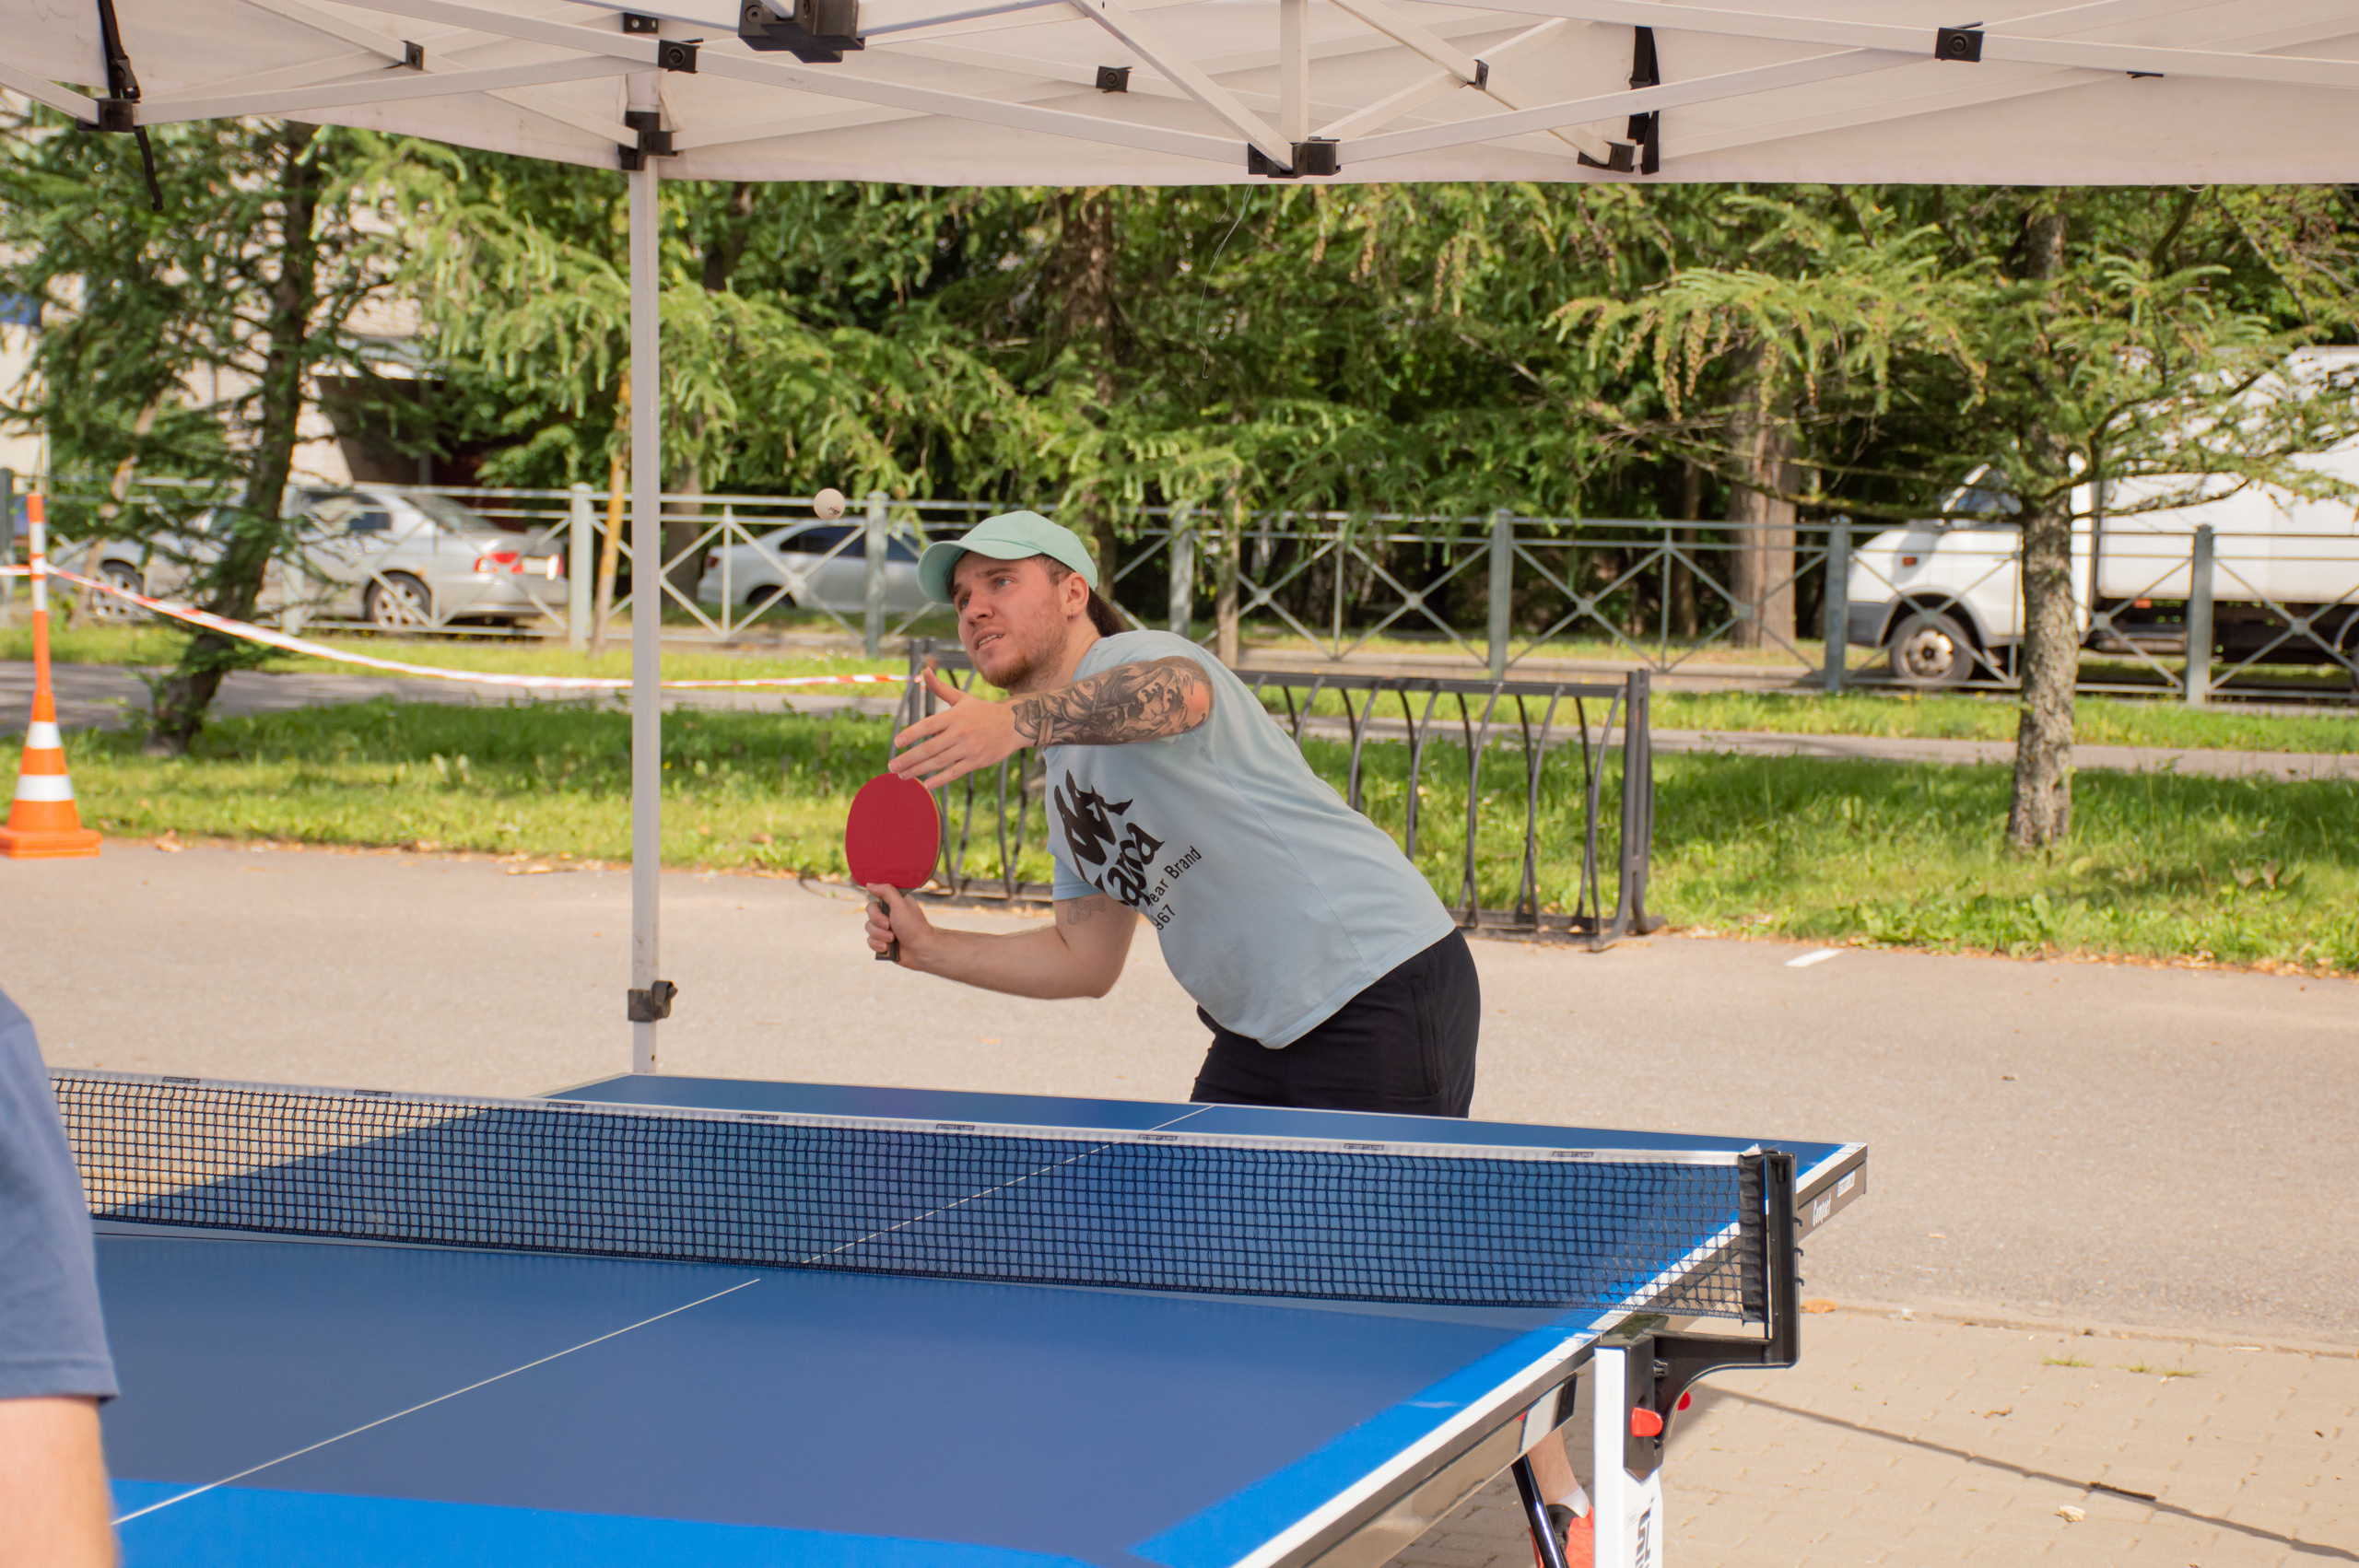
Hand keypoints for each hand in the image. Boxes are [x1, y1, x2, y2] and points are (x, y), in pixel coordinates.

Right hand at [863, 883, 935, 964]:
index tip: (888, 915)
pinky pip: (870, 941)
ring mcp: (885, 929)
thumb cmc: (913, 926)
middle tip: (890, 927)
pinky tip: (887, 947)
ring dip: (880, 935)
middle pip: (869, 915)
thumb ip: (885, 891)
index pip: (874, 901)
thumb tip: (870, 884)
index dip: (876, 911)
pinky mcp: (883, 941)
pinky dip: (878, 945)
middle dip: (878, 923)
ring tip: (893, 939)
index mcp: (894, 904)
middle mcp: (889, 915)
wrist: (920, 950)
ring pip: (869, 929)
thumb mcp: (900, 904)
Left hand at [889, 664, 1021, 789]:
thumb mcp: (962, 698)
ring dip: (918, 771)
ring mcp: (968, 748)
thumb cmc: (982, 711)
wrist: (1013, 724)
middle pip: (929, 748)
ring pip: (938, 762)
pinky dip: (939, 780)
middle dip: (908, 759)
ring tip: (902, 776)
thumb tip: (924, 670)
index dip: (911, 734)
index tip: (896, 743)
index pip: (927, 725)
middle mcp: (960, 732)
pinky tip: (925, 785)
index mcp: (954, 716)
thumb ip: (940, 688)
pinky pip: (954, 772)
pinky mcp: (976, 761)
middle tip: (891, 766)